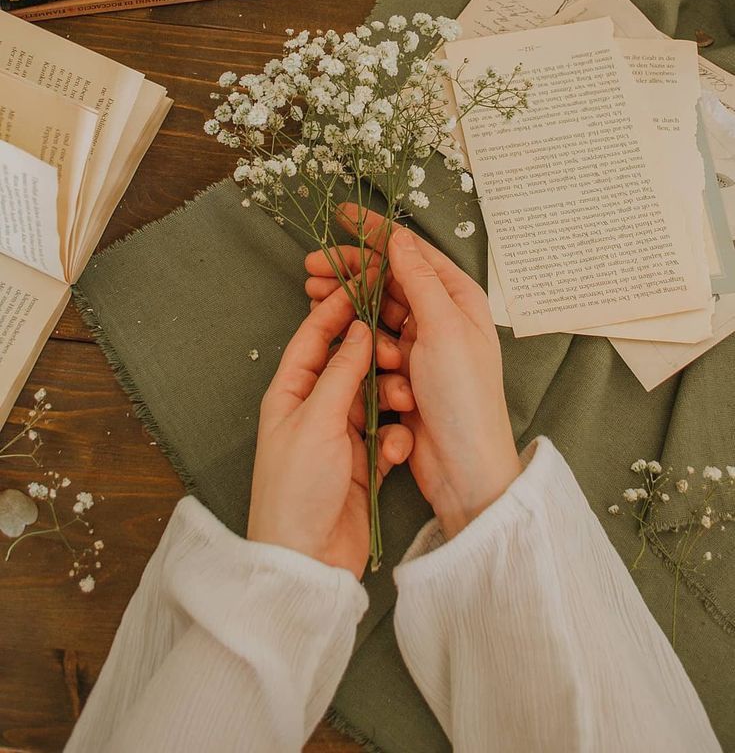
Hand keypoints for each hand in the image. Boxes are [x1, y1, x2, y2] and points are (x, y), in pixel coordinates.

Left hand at [248, 284, 412, 578]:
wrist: (308, 559)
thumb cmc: (297, 487)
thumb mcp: (316, 420)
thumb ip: (340, 372)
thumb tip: (358, 329)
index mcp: (290, 393)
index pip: (312, 338)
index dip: (336, 310)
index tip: (365, 286)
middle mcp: (315, 409)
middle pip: (350, 366)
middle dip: (376, 359)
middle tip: (398, 355)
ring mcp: (340, 437)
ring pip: (375, 397)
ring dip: (393, 398)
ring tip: (404, 402)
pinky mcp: (364, 463)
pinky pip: (388, 433)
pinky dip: (396, 436)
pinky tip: (399, 449)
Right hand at [305, 205, 520, 539]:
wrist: (465, 466)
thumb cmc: (465, 396)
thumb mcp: (444, 330)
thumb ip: (421, 282)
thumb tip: (399, 239)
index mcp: (457, 297)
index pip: (412, 251)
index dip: (375, 230)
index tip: (341, 213)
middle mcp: (440, 315)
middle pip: (388, 278)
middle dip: (349, 268)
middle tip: (309, 265)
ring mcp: (421, 343)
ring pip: (375, 307)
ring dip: (345, 297)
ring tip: (311, 292)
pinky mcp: (404, 370)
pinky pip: (371, 338)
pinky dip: (351, 328)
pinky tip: (328, 324)